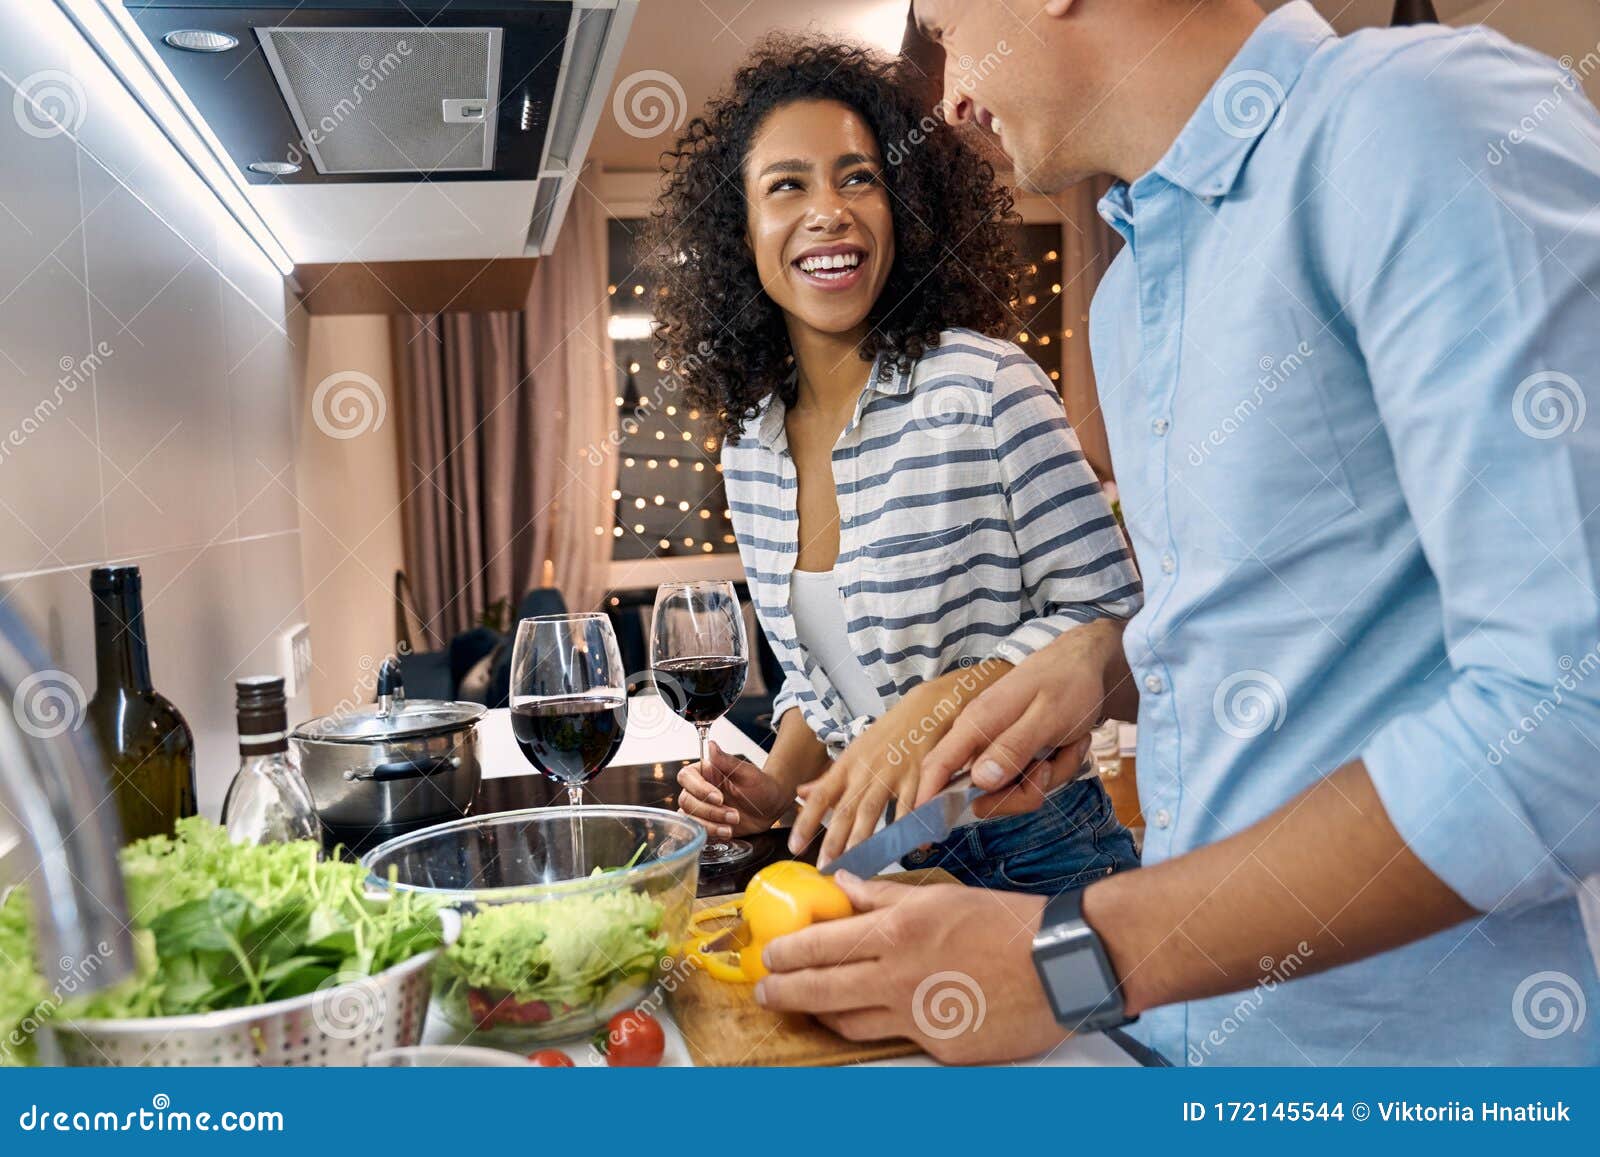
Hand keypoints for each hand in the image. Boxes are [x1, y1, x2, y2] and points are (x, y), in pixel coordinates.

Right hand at [676, 741, 791, 838]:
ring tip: (733, 823)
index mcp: (705, 773)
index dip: (699, 789)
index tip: (719, 797)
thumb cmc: (761, 786)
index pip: (687, 777)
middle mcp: (699, 790)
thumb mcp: (747, 772)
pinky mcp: (706, 824)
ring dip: (711, 824)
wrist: (771, 806)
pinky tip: (727, 831)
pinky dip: (712, 833)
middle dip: (710, 811)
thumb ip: (726, 761)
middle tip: (734, 814)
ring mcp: (701, 808)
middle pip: (687, 800)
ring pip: (690, 818)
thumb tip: (711, 745)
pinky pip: (698, 831)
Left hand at [755, 873, 1067, 1064]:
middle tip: (767, 992)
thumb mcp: (941, 897)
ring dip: (824, 1015)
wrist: (1062, 964)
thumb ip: (885, 894)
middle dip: (784, 992)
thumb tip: (844, 885)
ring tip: (811, 1007)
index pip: (822, 945)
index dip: (787, 953)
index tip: (771, 955)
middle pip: (821, 990)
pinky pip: (900, 1039)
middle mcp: (900, 976)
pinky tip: (883, 1017)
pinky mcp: (941, 1047)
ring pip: (850, 1023)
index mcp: (898, 931)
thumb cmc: (1008, 924)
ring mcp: (919, 1017)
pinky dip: (887, 1026)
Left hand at [788, 662, 1008, 865]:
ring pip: (873, 812)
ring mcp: (892, 775)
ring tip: (855, 864)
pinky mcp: (919, 778)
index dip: (806, 821)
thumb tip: (801, 794)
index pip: (821, 795)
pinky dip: (911, 829)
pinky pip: (912, 808)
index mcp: (848, 765)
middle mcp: (866, 771)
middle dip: (834, 841)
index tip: (794, 845)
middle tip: (824, 867)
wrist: (925, 708)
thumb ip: (829, 778)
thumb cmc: (888, 734)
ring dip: (863, 840)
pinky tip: (910, 848)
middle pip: (846, 809)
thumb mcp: (854, 752)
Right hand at [918, 621, 1125, 807]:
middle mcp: (980, 737)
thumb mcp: (1047, 717)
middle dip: (1021, 793)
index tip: (923, 836)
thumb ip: (1012, 748)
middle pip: (982, 793)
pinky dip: (1055, 768)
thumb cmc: (1068, 683)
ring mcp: (999, 746)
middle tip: (1047, 770)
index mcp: (977, 724)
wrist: (1088, 663)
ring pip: (1012, 790)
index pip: (937, 767)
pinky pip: (1030, 779)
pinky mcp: (1016, 751)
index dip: (926, 801)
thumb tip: (979, 782)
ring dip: (1046, 778)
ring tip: (1066, 745)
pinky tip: (1070, 744)